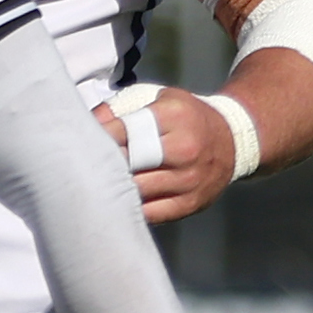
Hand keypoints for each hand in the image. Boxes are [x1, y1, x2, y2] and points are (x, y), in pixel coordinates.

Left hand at [96, 87, 241, 222]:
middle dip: (104, 165)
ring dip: (113, 190)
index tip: (80, 144)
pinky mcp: (190, 203)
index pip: (124, 130)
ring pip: (137, 190)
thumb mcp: (157, 99)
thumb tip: (84, 124)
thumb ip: (119, 107)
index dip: (98, 139)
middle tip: (84, 168)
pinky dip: (130, 209)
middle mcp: (185, 147)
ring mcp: (190, 178)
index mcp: (174, 115)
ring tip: (94, 186)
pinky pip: (150, 213)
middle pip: (129, 162)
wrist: (231, 140)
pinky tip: (117, 201)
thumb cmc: (182, 117)